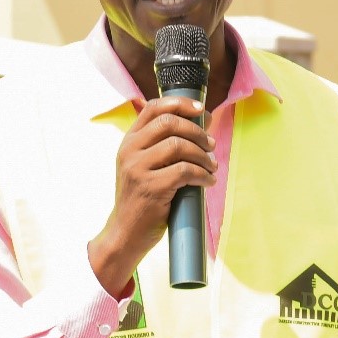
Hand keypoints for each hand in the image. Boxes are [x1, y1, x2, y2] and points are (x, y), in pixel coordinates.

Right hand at [88, 95, 214, 296]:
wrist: (125, 233)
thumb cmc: (142, 199)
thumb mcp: (144, 166)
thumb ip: (163, 146)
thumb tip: (202, 124)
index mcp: (129, 141)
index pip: (153, 108)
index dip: (181, 104)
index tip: (201, 110)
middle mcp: (129, 151)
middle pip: (169, 123)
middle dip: (196, 131)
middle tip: (211, 143)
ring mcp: (138, 169)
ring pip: (179, 146)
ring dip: (202, 154)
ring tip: (211, 165)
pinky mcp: (151, 187)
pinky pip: (185, 171)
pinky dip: (202, 175)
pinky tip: (208, 181)